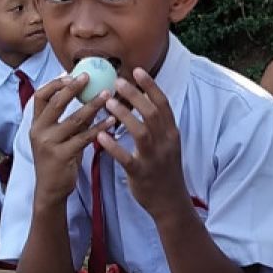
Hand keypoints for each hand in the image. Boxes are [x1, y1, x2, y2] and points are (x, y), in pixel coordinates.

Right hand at [29, 75, 115, 204]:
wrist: (50, 189)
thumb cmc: (58, 159)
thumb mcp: (58, 136)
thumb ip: (69, 119)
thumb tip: (89, 95)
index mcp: (36, 124)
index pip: (40, 96)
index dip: (55, 83)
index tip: (71, 74)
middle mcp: (39, 131)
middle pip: (56, 103)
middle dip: (73, 88)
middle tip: (90, 77)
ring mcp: (49, 144)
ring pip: (74, 119)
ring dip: (92, 105)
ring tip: (108, 95)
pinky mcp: (62, 156)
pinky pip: (84, 138)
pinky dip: (99, 128)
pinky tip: (112, 121)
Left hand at [97, 69, 188, 218]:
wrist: (170, 202)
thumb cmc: (165, 170)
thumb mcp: (168, 144)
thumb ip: (158, 125)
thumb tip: (144, 101)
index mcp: (172, 133)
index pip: (163, 104)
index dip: (150, 86)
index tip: (137, 70)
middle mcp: (166, 143)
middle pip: (152, 113)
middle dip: (135, 95)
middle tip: (117, 81)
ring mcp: (154, 158)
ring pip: (141, 132)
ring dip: (125, 115)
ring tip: (108, 102)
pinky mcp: (142, 174)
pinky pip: (127, 158)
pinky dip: (114, 146)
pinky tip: (100, 136)